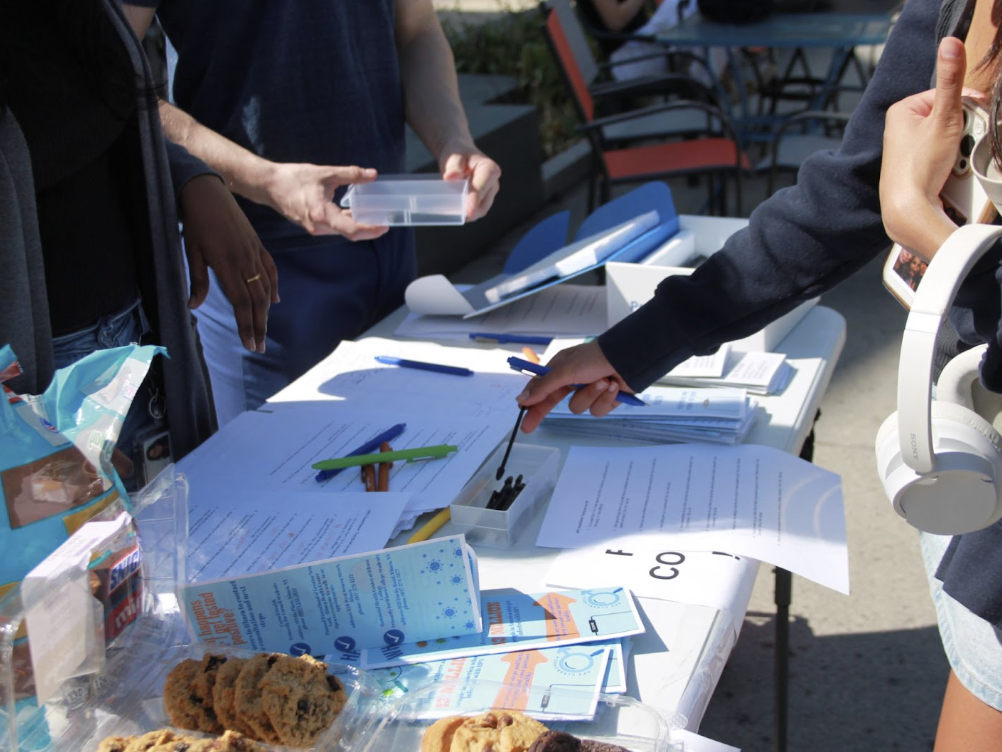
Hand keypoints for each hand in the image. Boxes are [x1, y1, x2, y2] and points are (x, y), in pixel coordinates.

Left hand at [178, 174, 277, 353]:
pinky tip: (274, 300)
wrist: (206, 191)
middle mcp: (245, 262)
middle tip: (259, 346)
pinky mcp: (257, 245)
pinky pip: (270, 270)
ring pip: (265, 288)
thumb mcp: (191, 251)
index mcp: (227, 266)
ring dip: (265, 312)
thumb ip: (197, 280)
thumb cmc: (195, 221)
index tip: (250, 344)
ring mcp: (254, 253)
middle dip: (258, 326)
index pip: (241, 304)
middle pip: (256, 301)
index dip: (246, 326)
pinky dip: (273, 286)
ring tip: (264, 330)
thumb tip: (193, 306)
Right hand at [262, 162, 389, 239]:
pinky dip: (347, 221)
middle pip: (350, 233)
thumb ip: (350, 174)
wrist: (268, 185)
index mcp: (322, 214)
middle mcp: (319, 226)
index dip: (370, 229)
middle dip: (369, 229)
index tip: (384, 226)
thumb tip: (372, 174)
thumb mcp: (325, 173)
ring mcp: (315, 228)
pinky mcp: (313, 225)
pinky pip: (335, 226)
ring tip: (375, 216)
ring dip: (358, 225)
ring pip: (342, 230)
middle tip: (385, 222)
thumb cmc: (293, 178)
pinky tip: (356, 212)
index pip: (351, 229)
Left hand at [440, 147, 500, 221]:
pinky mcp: (485, 199)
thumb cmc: (457, 154)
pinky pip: (477, 211)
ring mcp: (490, 192)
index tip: (468, 211)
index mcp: (489, 169)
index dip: (475, 199)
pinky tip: (457, 213)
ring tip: (454, 213)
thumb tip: (450, 177)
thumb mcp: (454, 156)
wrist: (459, 156)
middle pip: (484, 203)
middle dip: (471, 211)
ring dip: (469, 214)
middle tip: (454, 215)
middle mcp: (494, 182)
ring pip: (482, 209)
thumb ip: (453, 166)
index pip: (482, 187)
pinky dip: (468, 214)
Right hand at [515, 340, 636, 431]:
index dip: (530, 401)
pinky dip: (605, 398)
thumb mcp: (566, 370)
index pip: (540, 388)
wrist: (629, 357)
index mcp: (561, 370)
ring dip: (591, 395)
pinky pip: (597, 409)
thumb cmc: (596, 357)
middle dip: (543, 412)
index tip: (521, 414)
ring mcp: (589, 391)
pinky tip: (613, 386)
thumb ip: (544, 386)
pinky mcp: (604, 400)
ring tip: (603, 380)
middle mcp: (573, 381)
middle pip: (553, 402)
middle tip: (528, 427)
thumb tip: (522, 398)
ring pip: (579, 407)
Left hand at [879, 36, 983, 259]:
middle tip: (962, 145)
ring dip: (960, 148)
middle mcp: (899, 129)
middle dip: (963, 130)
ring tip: (954, 162)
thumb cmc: (921, 165)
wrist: (908, 208)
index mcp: (902, 110)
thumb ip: (951, 81)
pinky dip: (951, 163)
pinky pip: (941, 158)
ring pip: (947, 139)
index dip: (967, 106)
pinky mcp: (912, 168)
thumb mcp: (944, 117)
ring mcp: (905, 150)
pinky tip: (948, 174)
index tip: (977, 117)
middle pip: (948, 118)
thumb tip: (950, 43)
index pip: (946, 95)